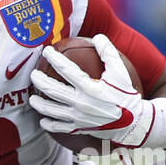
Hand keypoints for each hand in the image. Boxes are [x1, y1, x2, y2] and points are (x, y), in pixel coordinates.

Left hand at [29, 34, 153, 147]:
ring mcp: (77, 117)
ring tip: (32, 97)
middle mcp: (81, 103)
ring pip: (50, 110)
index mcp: (90, 87)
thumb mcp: (120, 72)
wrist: (133, 123)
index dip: (54, 58)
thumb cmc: (126, 94)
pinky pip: (58, 127)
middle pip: (52, 90)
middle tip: (33, 74)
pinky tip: (43, 119)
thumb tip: (98, 36)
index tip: (46, 51)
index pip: (66, 69)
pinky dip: (48, 123)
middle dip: (39, 80)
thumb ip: (109, 53)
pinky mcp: (78, 128)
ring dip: (38, 103)